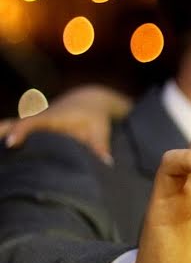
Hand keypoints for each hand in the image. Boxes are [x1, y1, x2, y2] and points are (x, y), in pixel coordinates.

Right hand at [0, 84, 131, 162]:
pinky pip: (15, 128)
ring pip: (11, 125)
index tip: (11, 142)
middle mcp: (40, 118)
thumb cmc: (95, 115)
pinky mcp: (33, 125)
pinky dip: (5, 134)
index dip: (21, 131)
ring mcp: (34, 120)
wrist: (90, 99)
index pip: (33, 123)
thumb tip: (107, 163)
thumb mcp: (100, 129)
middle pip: (14, 122)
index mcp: (54, 117)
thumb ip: (101, 146)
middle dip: (3, 131)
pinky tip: (1, 153)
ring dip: (2, 132)